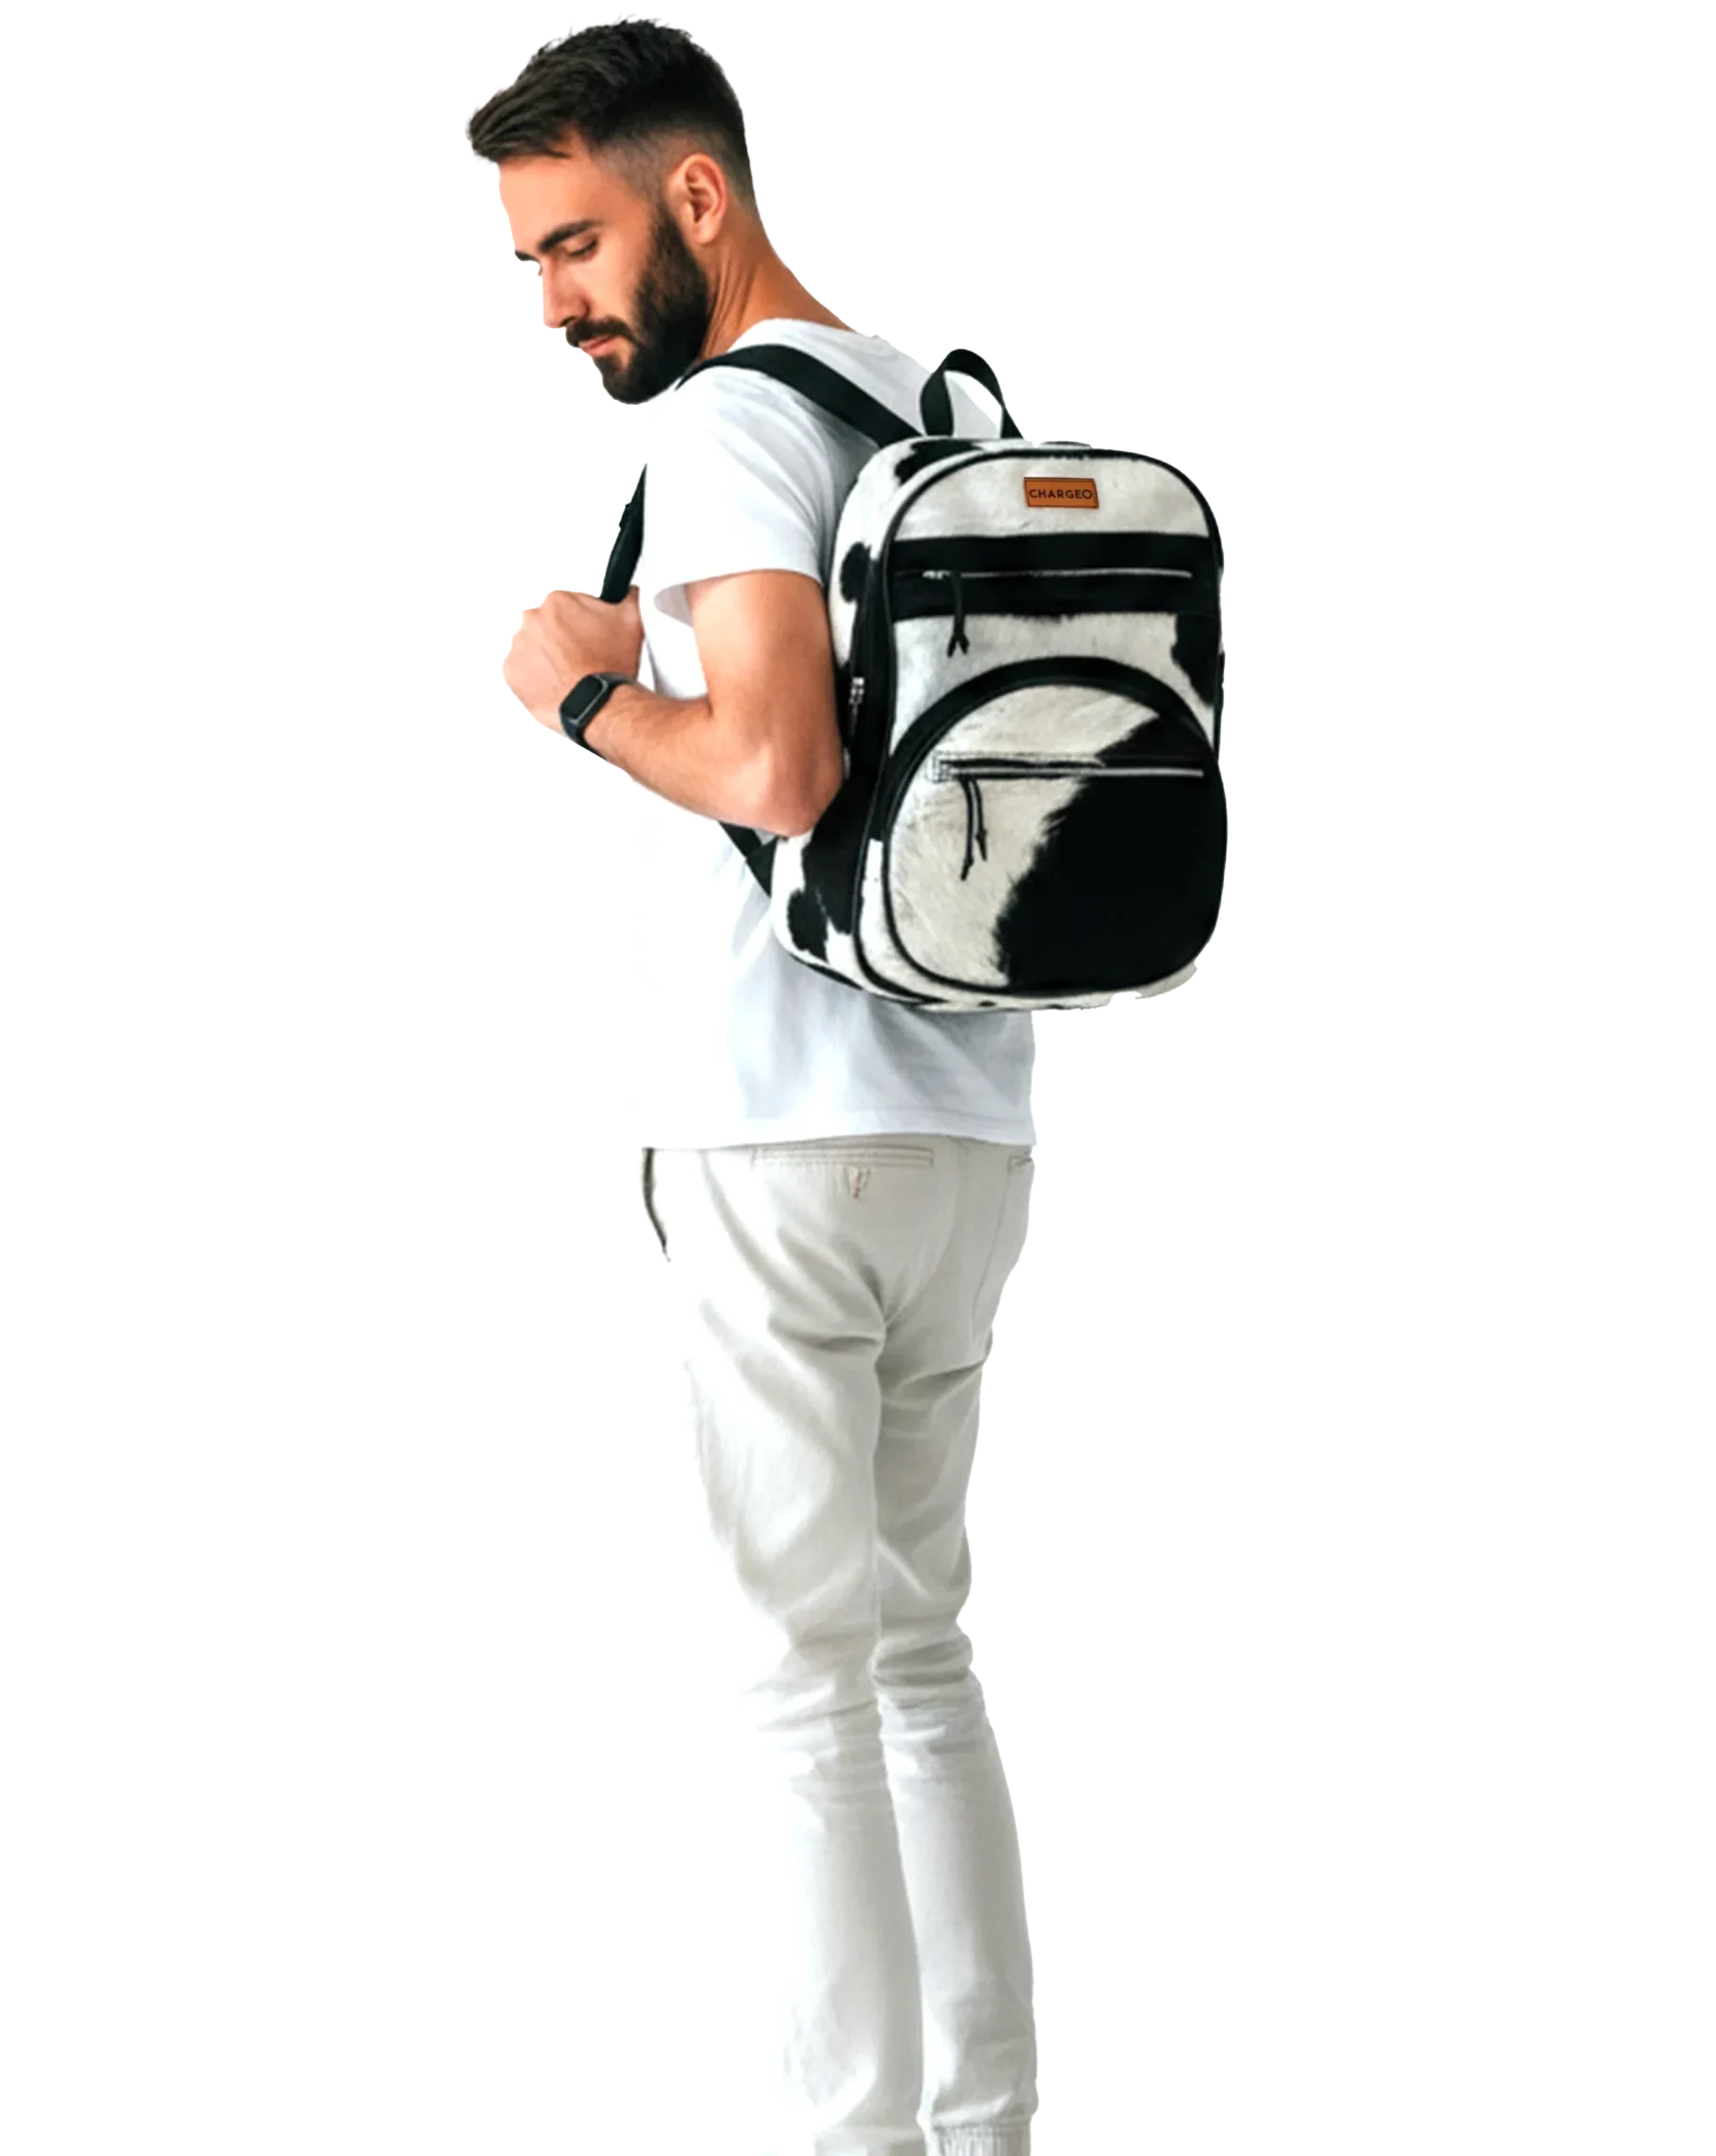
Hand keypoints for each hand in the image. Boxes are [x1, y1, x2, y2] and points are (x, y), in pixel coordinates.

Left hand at [503, 585, 643, 735]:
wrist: (597, 705)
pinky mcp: (512, 673)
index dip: (581, 622)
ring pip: (532, 648)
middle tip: (580, 657)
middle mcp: (532, 620)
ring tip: (569, 673)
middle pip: (546, 625)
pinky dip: (536, 677)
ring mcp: (519, 647)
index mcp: (557, 602)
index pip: (566, 605)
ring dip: (547, 657)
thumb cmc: (609, 667)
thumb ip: (627, 598)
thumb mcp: (631, 621)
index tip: (588, 636)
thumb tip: (627, 592)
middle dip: (561, 639)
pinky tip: (557, 683)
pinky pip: (522, 671)